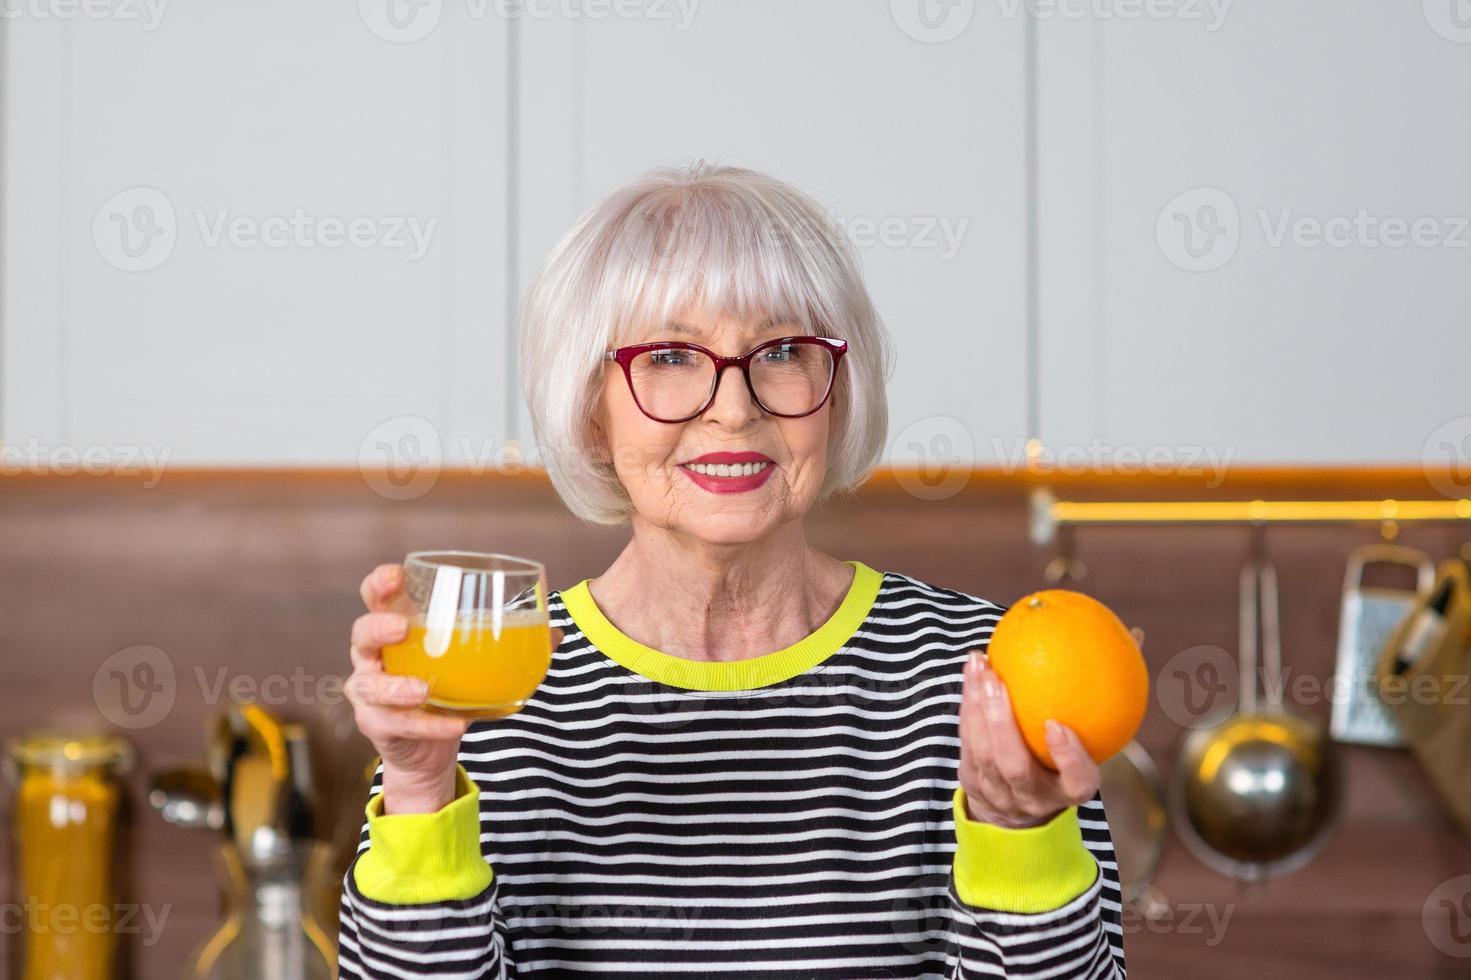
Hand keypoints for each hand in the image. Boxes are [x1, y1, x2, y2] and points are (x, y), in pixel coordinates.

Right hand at [345, 563, 562, 814]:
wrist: (430, 745)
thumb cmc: (447, 686)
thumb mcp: (473, 661)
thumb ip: (511, 643)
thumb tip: (555, 633)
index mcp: (395, 629)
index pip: (376, 597)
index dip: (379, 583)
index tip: (396, 576)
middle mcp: (375, 656)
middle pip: (361, 634)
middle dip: (378, 627)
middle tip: (402, 628)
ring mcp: (371, 692)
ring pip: (370, 685)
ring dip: (396, 686)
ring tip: (424, 689)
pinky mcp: (377, 725)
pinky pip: (398, 724)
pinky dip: (428, 725)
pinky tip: (456, 725)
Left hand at [958, 627, 1144, 827]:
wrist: (1022, 805)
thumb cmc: (1068, 755)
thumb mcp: (1094, 738)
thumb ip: (1114, 693)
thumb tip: (1135, 635)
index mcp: (1072, 789)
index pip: (1077, 781)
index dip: (1069, 757)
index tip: (1057, 725)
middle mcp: (1035, 797)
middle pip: (1016, 767)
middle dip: (1002, 725)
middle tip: (997, 679)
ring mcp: (1000, 793)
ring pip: (984, 753)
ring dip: (977, 707)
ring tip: (980, 664)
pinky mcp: (974, 781)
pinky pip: (967, 741)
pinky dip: (968, 704)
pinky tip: (972, 669)